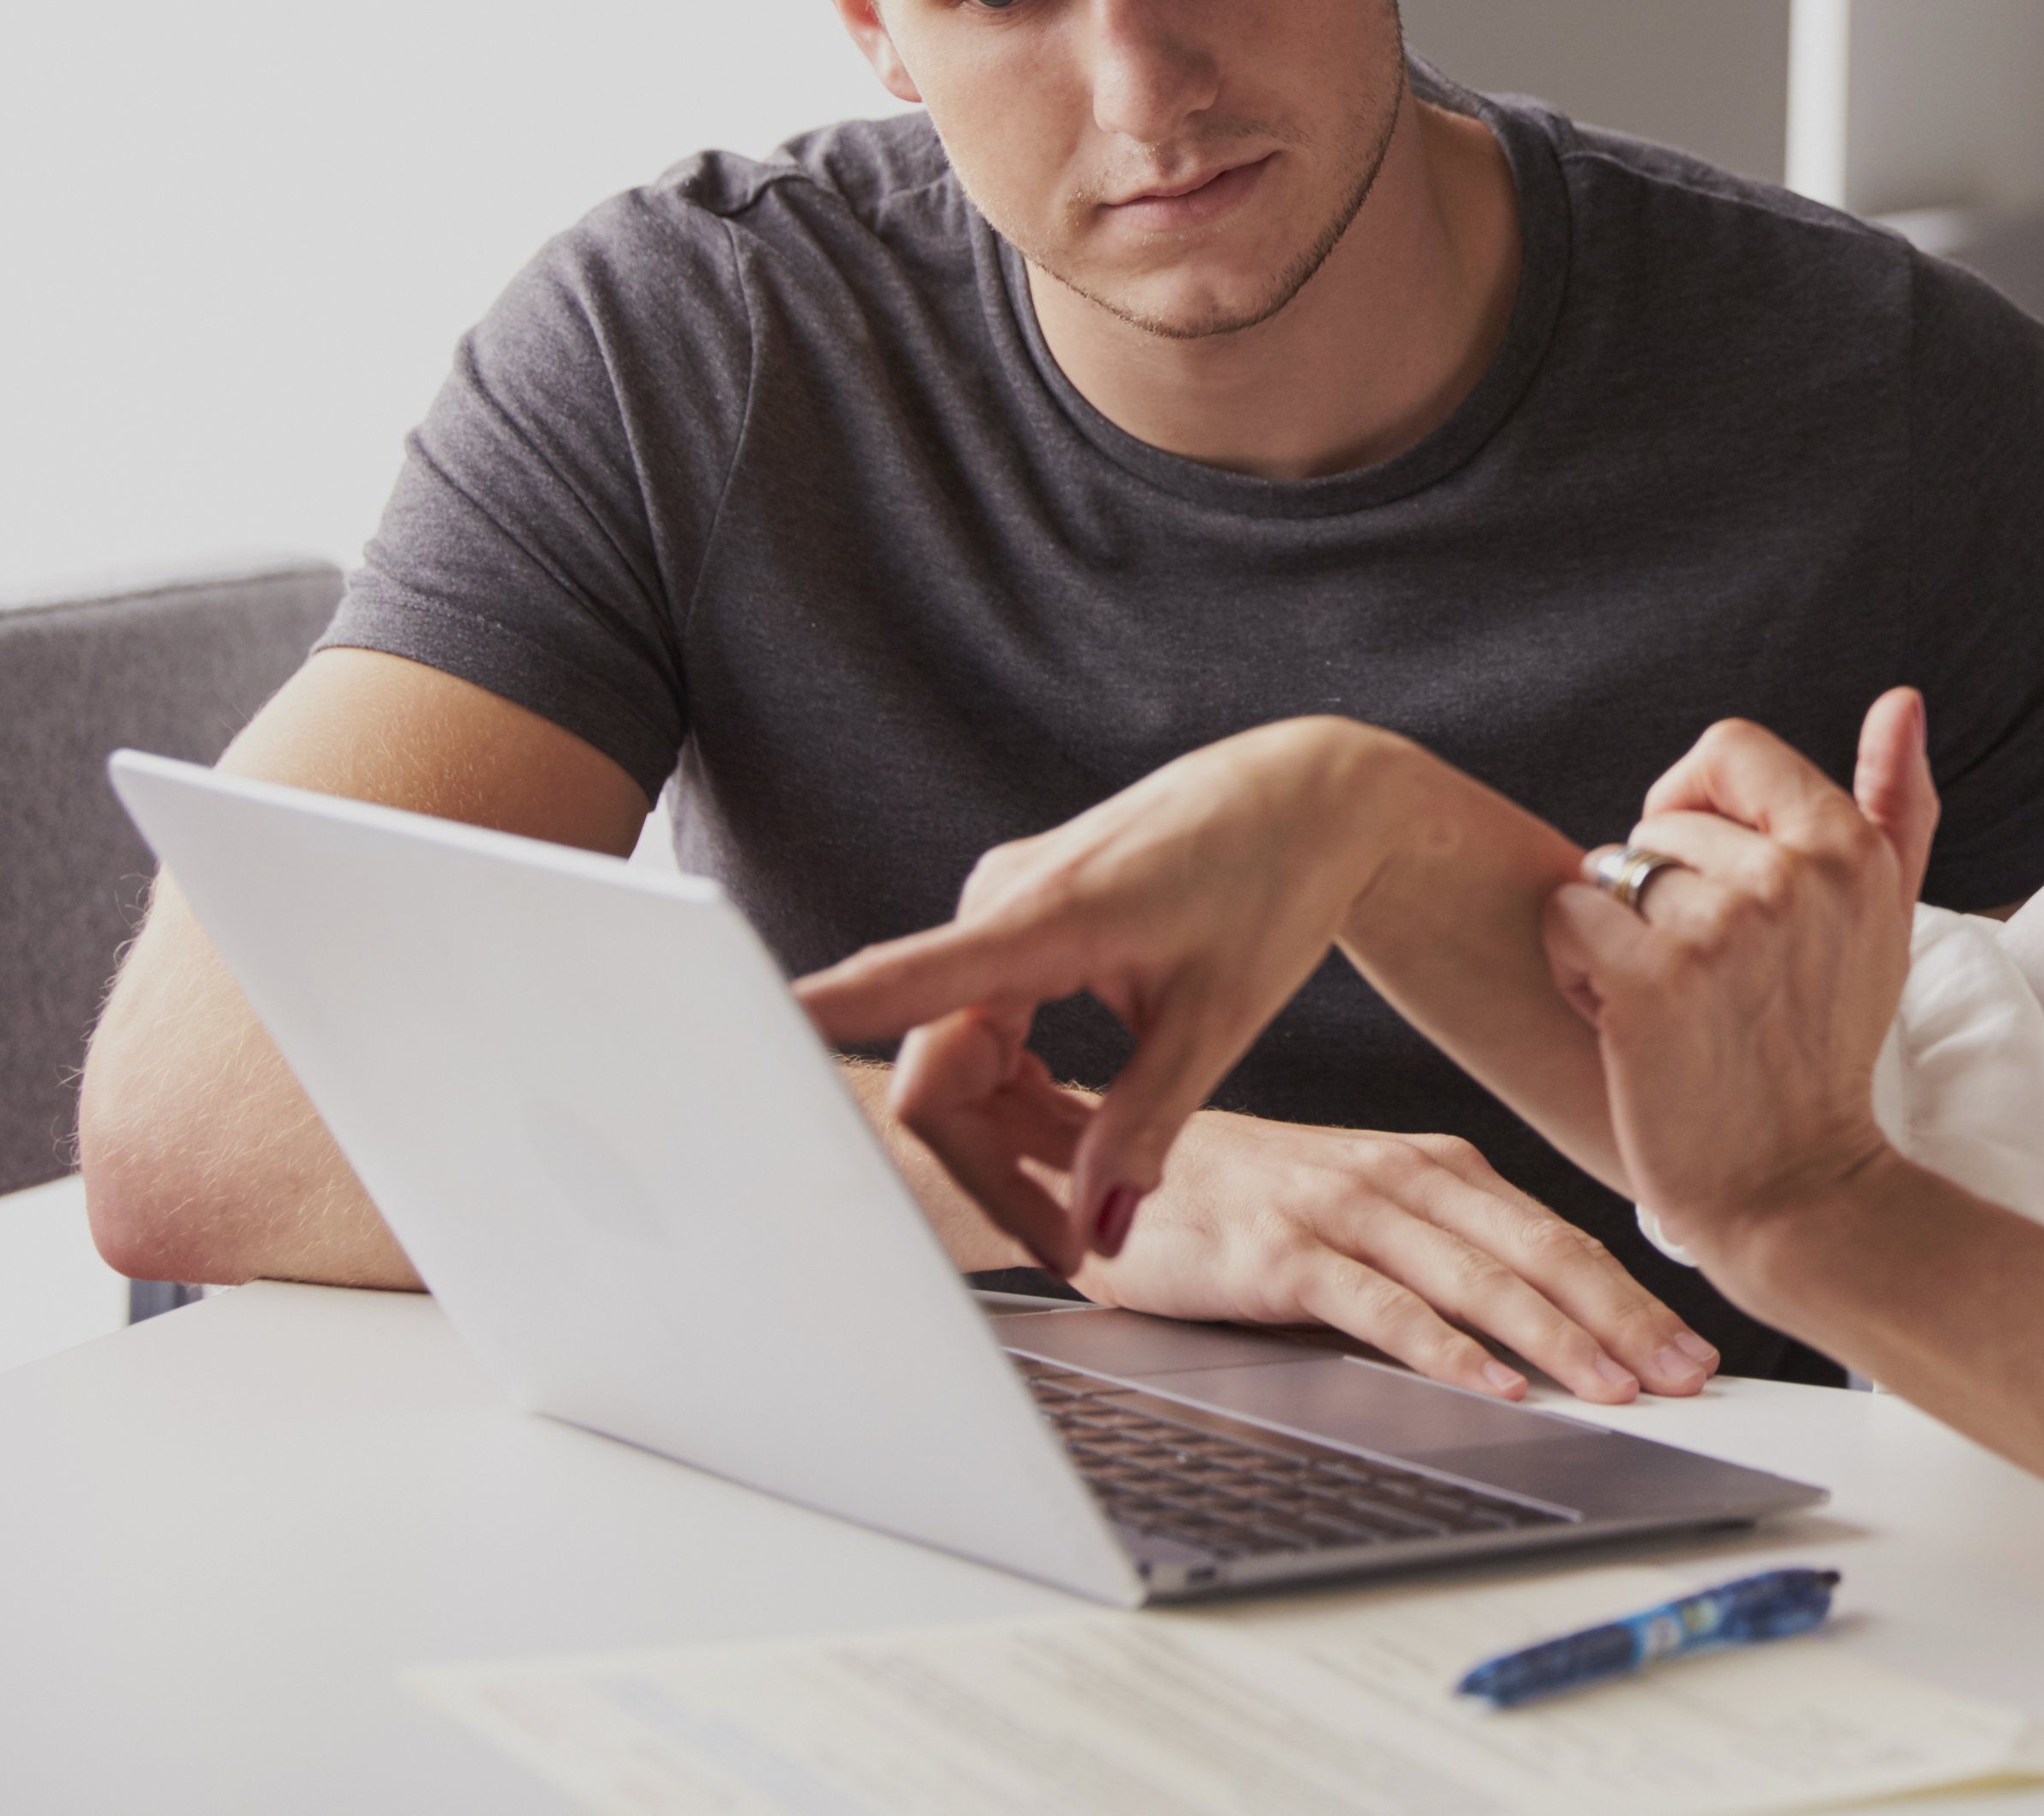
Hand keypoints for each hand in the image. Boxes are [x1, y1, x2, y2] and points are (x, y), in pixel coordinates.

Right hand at [795, 721, 1402, 1275]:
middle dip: (991, 1170)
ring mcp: (1001, 912)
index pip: (899, 984)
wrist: (1312, 796)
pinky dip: (1022, 1093)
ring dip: (1009, 1138)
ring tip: (1095, 1192)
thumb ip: (1146, 1124)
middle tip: (1071, 1246)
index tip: (731, 1062)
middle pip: (936, 1073)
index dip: (812, 1026)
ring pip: (958, 1060)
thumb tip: (1096, 1230)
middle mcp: (997, 905)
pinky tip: (1080, 1129)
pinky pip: (984, 1030)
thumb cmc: (1275, 878)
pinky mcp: (1019, 924)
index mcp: (1040, 915)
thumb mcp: (1221, 1018)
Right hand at [1079, 1112, 1717, 1402]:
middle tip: (1688, 1376)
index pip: (1558, 1234)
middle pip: (1540, 1253)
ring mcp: (1344, 1209)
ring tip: (1616, 1388)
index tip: (1691, 1347)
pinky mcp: (1282, 1251)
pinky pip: (1378, 1304)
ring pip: (1476, 1278)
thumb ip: (1438, 1254)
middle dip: (1624, 1319)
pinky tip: (1488, 1383)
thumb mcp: (1360, 1214)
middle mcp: (1403, 1177)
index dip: (1633, 1294)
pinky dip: (1442, 1346)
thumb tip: (1537, 1328)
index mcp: (1436, 1166)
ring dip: (1556, 1338)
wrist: (1110, 1167)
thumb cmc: (1240, 1200)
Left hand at [1541, 688, 1939, 1290]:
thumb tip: (1901, 698)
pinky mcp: (1652, 982)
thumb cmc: (1826, 1051)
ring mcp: (1723, 929)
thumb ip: (1897, 805)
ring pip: (1611, 870)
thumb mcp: (1888, 923)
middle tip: (1698, 975)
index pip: (1730, 749)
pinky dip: (1574, 964)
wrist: (1792, 1189)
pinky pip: (1568, 916)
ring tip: (1665, 1002)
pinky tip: (1618, 1019)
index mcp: (1849, 851)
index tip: (1706, 874)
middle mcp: (1793, 877)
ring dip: (1615, 934)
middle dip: (1657, 890)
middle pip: (1662, 821)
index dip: (1696, 801)